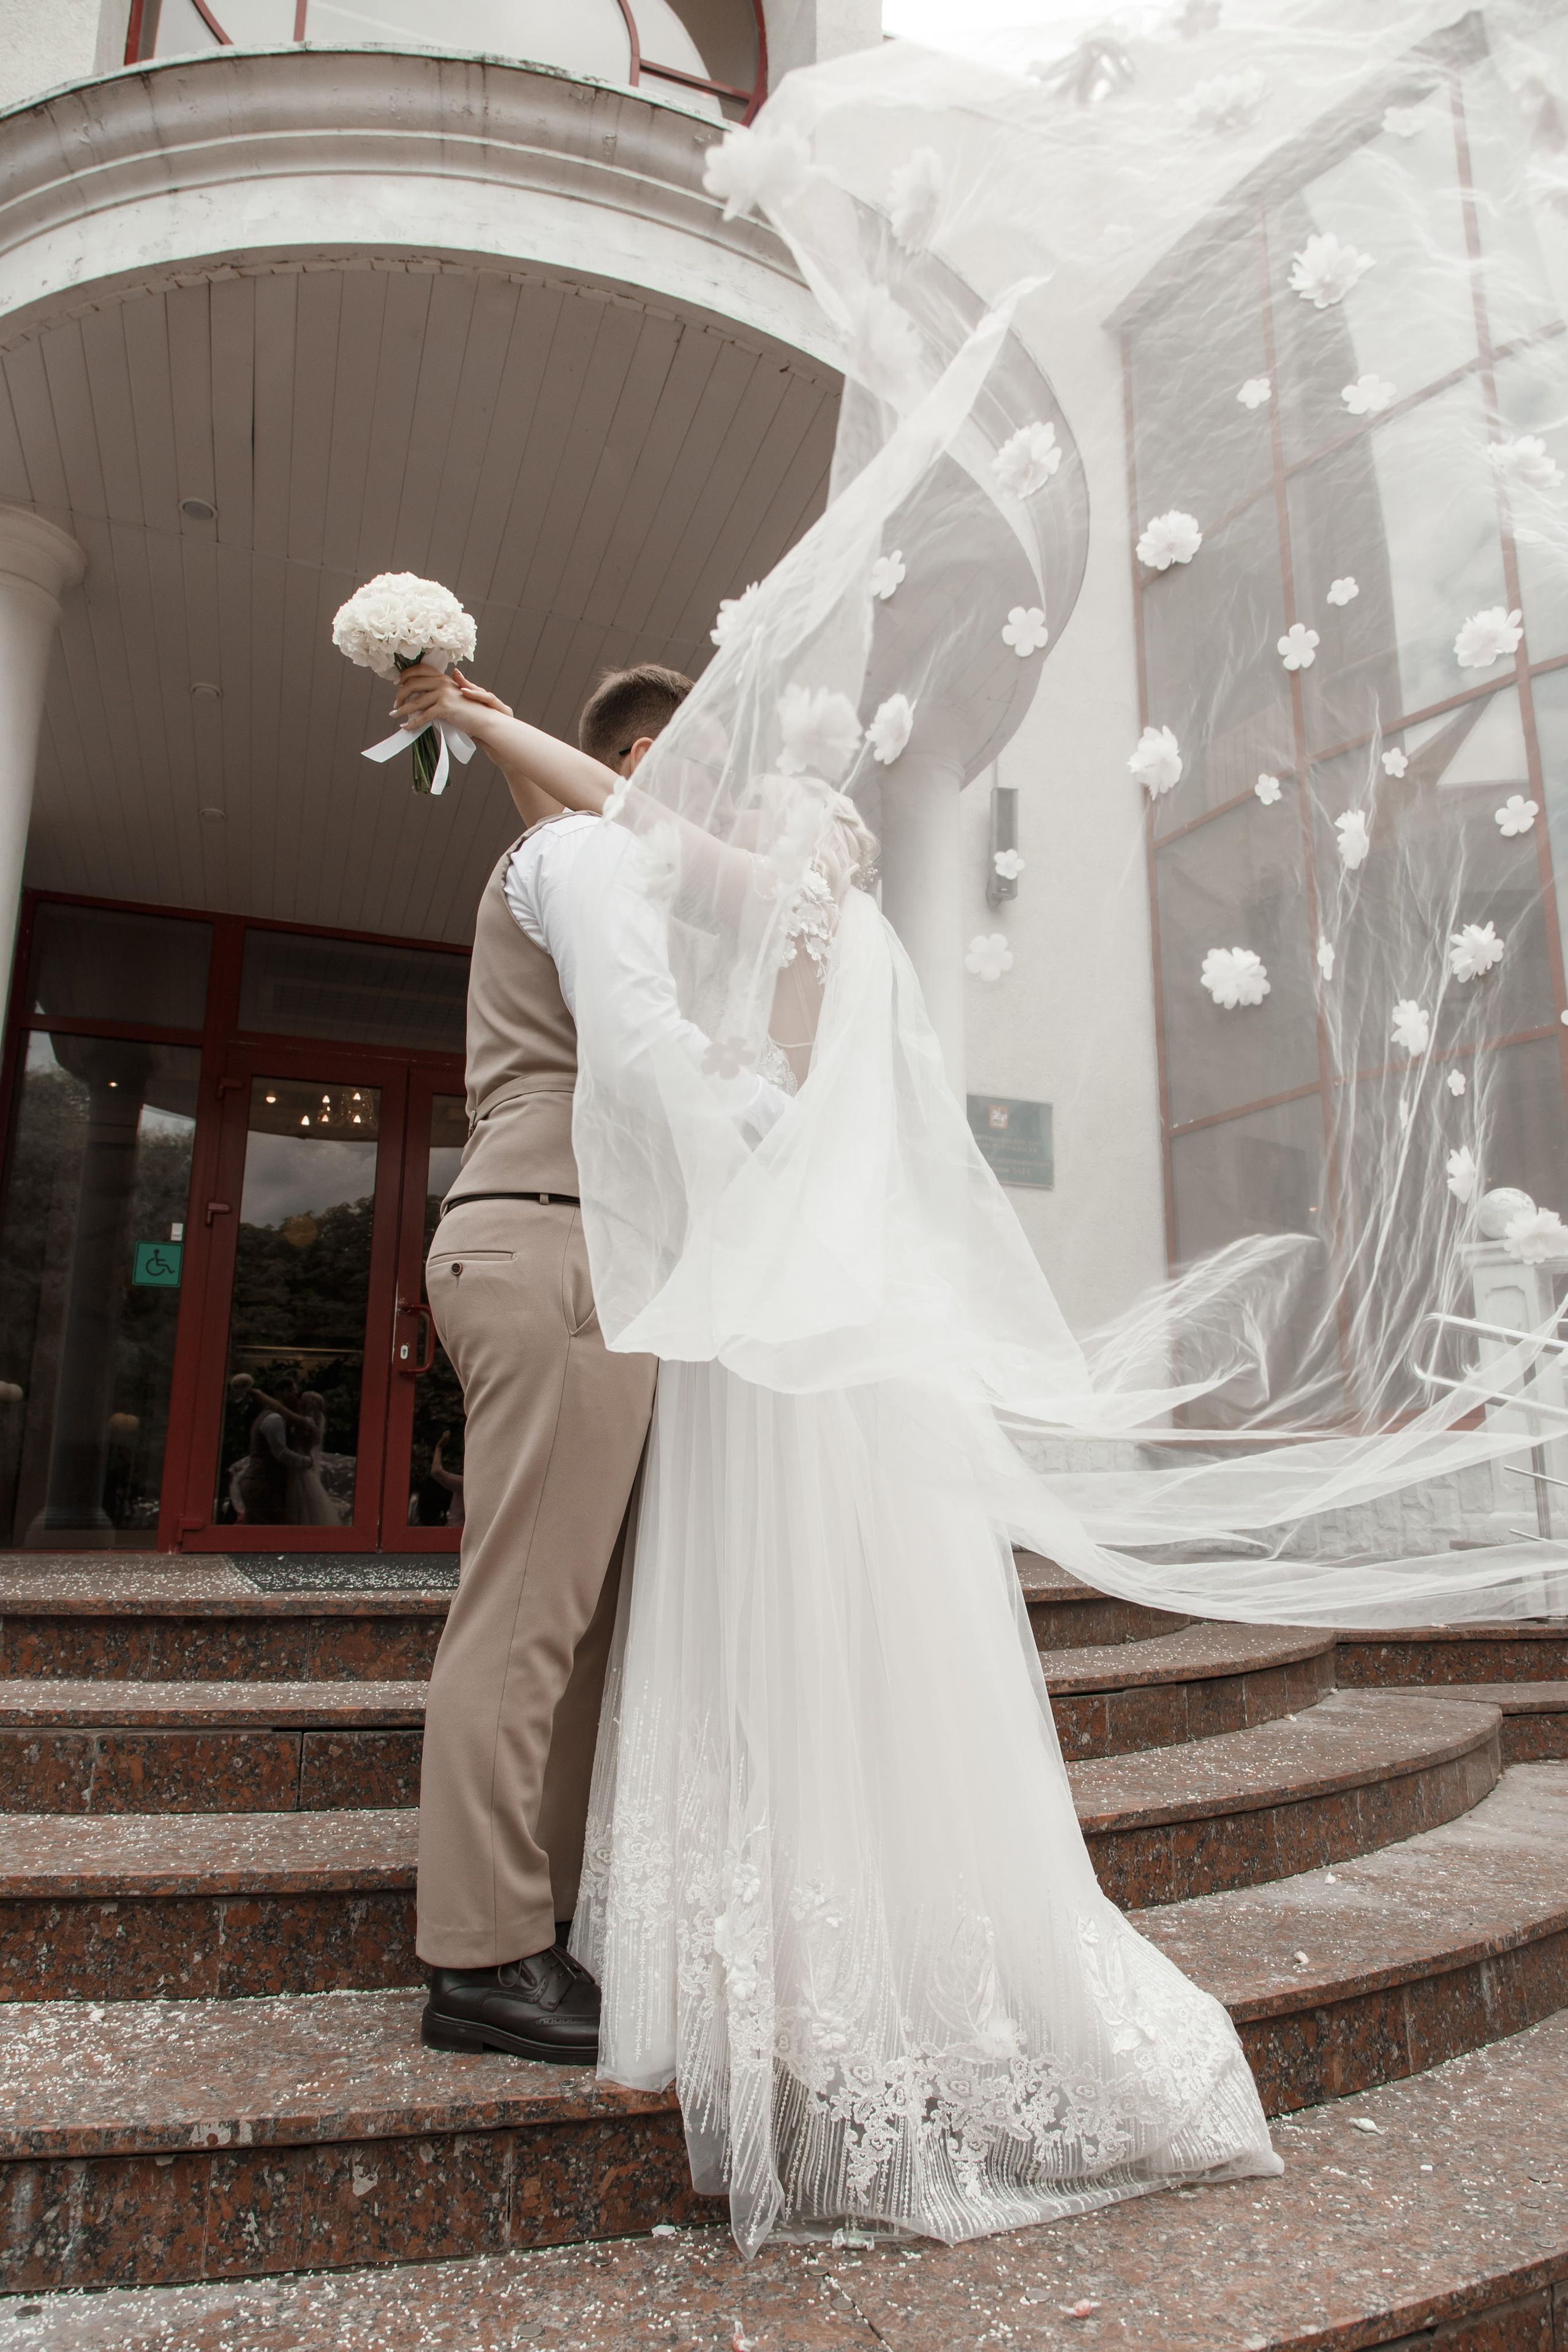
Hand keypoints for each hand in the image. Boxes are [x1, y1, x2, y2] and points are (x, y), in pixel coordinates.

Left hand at [392, 665, 510, 733]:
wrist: (484, 720)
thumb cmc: (470, 711)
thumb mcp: (454, 696)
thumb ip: (440, 691)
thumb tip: (424, 693)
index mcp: (444, 678)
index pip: (420, 670)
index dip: (406, 675)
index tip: (397, 683)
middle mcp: (443, 683)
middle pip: (413, 683)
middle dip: (400, 694)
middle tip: (395, 703)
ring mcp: (444, 694)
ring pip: (416, 701)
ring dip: (402, 709)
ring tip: (395, 714)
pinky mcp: (445, 708)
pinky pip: (424, 716)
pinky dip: (413, 722)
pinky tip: (406, 726)